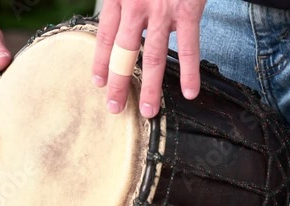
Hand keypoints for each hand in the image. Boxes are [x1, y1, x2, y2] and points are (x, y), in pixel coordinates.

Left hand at [93, 0, 206, 117]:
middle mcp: (135, 5)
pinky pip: (188, 48)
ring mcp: (162, 10)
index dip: (100, 62)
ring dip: (150, 88)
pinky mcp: (188, 10)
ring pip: (153, 57)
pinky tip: (189, 92)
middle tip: (115, 107)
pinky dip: (190, 73)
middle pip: (123, 53)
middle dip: (119, 84)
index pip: (105, 37)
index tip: (99, 83)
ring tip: (148, 111)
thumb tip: (124, 27)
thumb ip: (127, 2)